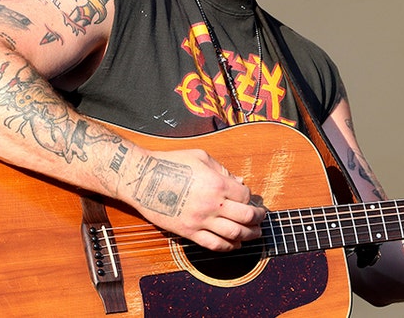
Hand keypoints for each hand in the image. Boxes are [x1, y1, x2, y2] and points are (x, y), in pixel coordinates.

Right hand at [120, 148, 266, 251]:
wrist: (141, 179)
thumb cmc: (171, 163)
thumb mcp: (201, 157)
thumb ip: (223, 170)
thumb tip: (239, 181)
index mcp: (217, 184)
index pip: (246, 197)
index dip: (252, 199)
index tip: (251, 199)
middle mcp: (212, 204)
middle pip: (245, 217)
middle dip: (257, 219)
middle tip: (261, 218)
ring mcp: (200, 221)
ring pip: (233, 234)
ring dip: (249, 235)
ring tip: (255, 233)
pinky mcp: (187, 232)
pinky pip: (213, 244)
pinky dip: (228, 247)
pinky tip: (235, 245)